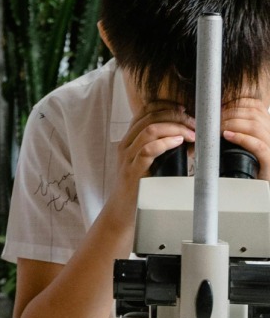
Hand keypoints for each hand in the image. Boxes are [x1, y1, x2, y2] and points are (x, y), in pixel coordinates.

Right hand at [106, 100, 194, 223]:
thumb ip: (159, 146)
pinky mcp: (133, 171)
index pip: (145, 111)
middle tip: (194, 124)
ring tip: (191, 134)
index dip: (167, 106)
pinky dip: (165, 143)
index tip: (184, 110)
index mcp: (129, 140)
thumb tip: (186, 134)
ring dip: (175, 128)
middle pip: (150, 117)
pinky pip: (148, 150)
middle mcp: (126, 145)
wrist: (122, 211)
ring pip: (150, 130)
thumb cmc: (138, 186)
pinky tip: (179, 142)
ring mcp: (128, 158)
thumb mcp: (146, 161)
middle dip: (176, 117)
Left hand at [220, 96, 269, 180]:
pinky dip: (242, 138)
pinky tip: (227, 136)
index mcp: (267, 126)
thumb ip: (237, 129)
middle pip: (254, 114)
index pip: (256, 106)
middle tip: (214, 119)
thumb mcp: (243, 143)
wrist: (262, 184)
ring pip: (255, 127)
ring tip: (218, 128)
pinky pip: (258, 145)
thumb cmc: (249, 164)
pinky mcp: (269, 160)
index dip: (237, 103)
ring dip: (232, 124)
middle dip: (230, 114)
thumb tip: (213, 121)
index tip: (221, 106)